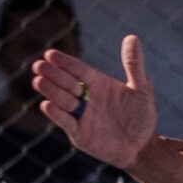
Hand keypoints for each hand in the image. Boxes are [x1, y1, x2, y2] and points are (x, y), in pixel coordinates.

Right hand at [31, 34, 157, 169]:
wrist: (143, 145)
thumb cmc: (141, 115)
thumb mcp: (141, 88)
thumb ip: (134, 65)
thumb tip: (132, 37)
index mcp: (97, 83)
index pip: (78, 70)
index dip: (65, 62)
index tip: (50, 54)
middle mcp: (85, 97)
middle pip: (66, 83)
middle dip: (52, 74)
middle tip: (39, 65)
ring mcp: (80, 115)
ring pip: (62, 101)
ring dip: (51, 91)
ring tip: (39, 81)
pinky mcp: (79, 133)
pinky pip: (66, 122)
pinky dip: (56, 114)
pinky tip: (47, 104)